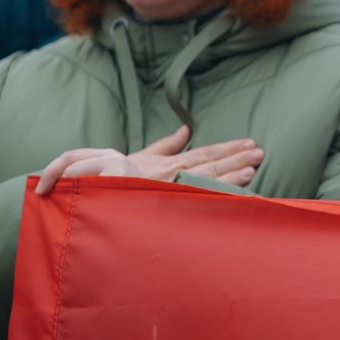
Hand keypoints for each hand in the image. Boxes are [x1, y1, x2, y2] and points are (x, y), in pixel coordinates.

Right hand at [35, 125, 263, 194]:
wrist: (77, 198)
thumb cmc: (106, 181)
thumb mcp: (135, 159)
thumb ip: (163, 147)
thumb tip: (184, 131)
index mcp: (164, 167)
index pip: (203, 156)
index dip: (227, 150)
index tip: (251, 144)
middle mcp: (167, 178)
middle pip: (208, 166)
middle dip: (236, 159)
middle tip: (262, 152)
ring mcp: (163, 193)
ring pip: (203, 183)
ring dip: (230, 176)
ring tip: (255, 168)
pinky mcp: (156, 208)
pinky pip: (190, 205)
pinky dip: (212, 200)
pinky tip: (233, 200)